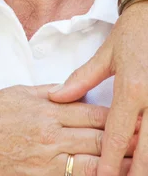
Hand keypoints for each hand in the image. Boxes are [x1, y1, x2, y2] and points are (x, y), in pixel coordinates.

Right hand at [0, 84, 132, 175]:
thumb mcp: (17, 92)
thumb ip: (47, 92)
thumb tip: (68, 91)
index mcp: (47, 109)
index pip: (92, 112)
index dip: (116, 116)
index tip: (132, 117)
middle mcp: (51, 136)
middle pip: (98, 138)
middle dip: (124, 141)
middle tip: (142, 138)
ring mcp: (46, 162)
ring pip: (92, 165)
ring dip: (115, 164)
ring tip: (134, 163)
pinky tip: (101, 174)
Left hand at [49, 1, 147, 175]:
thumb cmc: (133, 33)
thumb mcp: (107, 55)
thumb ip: (82, 79)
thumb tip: (57, 96)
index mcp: (132, 89)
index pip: (117, 134)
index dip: (110, 161)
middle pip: (146, 150)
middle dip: (134, 172)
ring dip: (147, 162)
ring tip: (134, 173)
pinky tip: (147, 153)